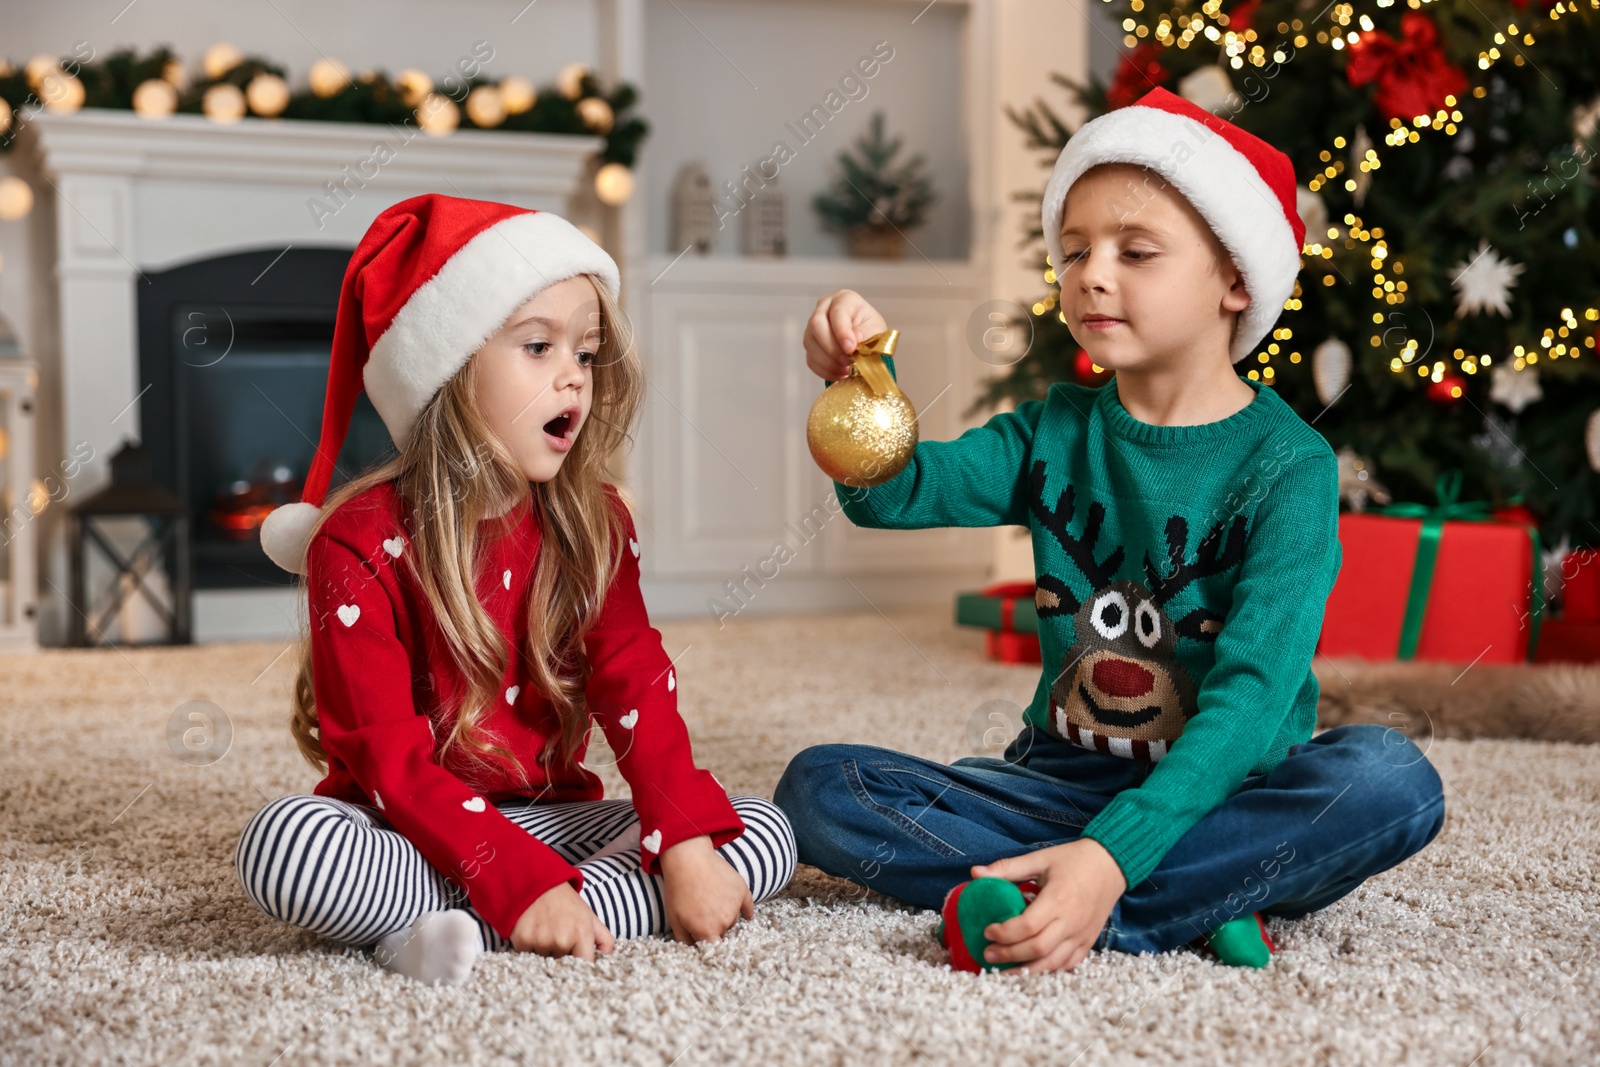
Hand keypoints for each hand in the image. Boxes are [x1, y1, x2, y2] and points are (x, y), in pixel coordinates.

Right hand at [510, 881, 614, 960]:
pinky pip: (527, 954)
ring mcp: (541, 941)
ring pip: (544, 959)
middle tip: (558, 934)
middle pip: (562, 963)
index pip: (585, 964)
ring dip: (544, 950)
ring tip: (545, 930)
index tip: (576, 959)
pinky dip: (529, 946)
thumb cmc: (566, 902)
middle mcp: (562, 940)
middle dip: (561, 954)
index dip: (580, 964)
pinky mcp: (522, 940)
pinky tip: (532, 930)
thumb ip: (604, 938)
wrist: (538, 883)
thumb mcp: (589, 916)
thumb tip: (608, 957)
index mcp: (582, 933)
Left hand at [659, 834, 753, 943]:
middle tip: (703, 913)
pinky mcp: (742, 890)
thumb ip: (685, 940)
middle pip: (723, 932)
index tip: (704, 939)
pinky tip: (747, 915)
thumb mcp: (674, 918)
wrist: (688, 859)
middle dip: (714, 927)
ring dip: (725, 915)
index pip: (713, 948)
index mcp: (707, 930)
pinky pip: (748, 907)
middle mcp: (725, 920)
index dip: (707, 944)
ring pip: (733, 919)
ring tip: (712, 901)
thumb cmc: (678, 889)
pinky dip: (747, 911)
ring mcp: (735, 905)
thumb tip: (693, 950)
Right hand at [805, 289, 888, 381]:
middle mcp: (824, 308)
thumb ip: (867, 333)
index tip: (851, 348)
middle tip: (848, 361)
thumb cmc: (870, 329)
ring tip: (847, 369)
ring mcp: (813, 326)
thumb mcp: (876, 329)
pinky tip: (840, 374)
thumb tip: (854, 338)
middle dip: (832, 347)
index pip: (837, 311)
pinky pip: (810, 359)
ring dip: (828, 362)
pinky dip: (824, 370)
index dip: (842, 331)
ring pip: (810, 343)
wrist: (865, 339)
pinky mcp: (810, 344)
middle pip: (817, 324)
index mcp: (844, 299)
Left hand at [971, 837, 1127, 973]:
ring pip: (1052, 963)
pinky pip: (1067, 964)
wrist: (1111, 864)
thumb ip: (1007, 868)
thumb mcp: (1040, 858)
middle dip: (1009, 955)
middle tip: (987, 954)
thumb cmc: (1074, 859)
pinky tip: (1030, 969)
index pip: (1027, 926)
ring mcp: (1082, 935)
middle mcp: (1071, 921)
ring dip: (1025, 971)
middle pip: (1037, 949)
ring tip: (1003, 971)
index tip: (987, 931)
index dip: (1004, 933)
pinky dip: (1048, 970)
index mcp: (1058, 899)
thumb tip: (975, 873)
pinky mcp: (1088, 942)